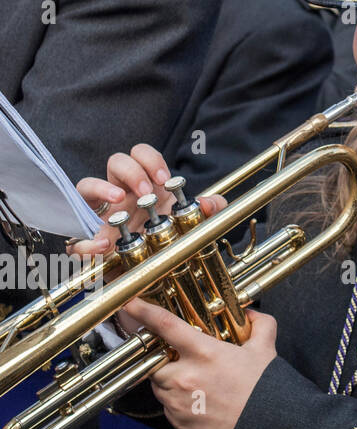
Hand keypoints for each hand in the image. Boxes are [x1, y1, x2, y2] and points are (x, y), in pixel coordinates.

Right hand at [73, 145, 224, 258]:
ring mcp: (101, 214)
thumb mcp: (191, 223)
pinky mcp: (88, 241)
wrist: (150, 274)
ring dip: (100, 187)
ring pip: (85, 185)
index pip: (141, 154)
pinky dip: (84, 240)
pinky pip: (74, 236)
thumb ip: (209, 211)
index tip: (164, 179)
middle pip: (116, 161)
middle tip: (145, 192)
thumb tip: (209, 203)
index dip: (150, 159)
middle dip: (132, 171)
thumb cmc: (166, 239)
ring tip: (119, 199)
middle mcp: (121, 193)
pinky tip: (103, 245)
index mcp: (145, 185)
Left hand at [125, 298, 276, 428]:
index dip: (143, 312)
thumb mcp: (265, 348)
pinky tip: (198, 397)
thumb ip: (260, 324)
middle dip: (161, 356)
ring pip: (159, 383)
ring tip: (194, 378)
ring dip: (169, 377)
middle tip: (178, 355)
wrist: (266, 423)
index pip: (165, 326)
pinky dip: (177, 398)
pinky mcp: (177, 420)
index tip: (131, 304)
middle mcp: (186, 377)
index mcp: (205, 353)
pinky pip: (167, 405)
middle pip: (154, 359)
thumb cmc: (264, 388)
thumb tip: (251, 315)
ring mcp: (178, 401)